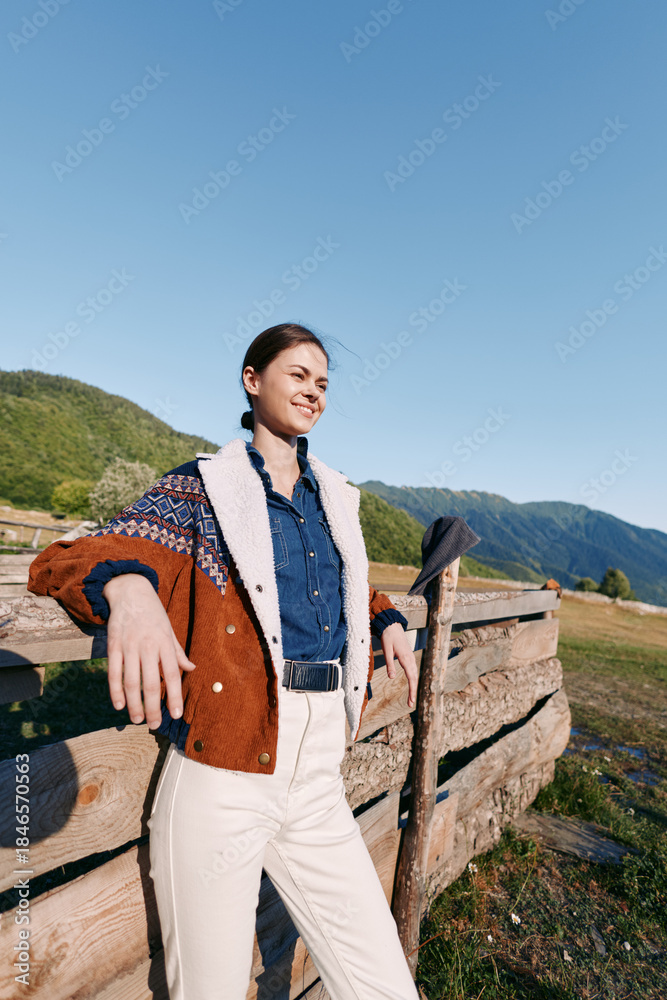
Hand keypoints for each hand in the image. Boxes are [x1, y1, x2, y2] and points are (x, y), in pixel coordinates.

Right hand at [103, 574, 196, 728]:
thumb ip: (178, 652)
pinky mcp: (113, 645)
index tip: (176, 714)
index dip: (174, 696)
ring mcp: (129, 646)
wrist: (129, 591)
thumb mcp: (169, 630)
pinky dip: (116, 691)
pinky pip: (114, 672)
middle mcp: (147, 646)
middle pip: (150, 683)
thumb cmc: (153, 613)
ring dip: (134, 704)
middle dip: (153, 707)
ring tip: (137, 720)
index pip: (171, 675)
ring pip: (131, 681)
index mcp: (164, 643)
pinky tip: (119, 705)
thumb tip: (191, 669)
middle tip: (155, 725)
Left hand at [380, 622, 418, 707]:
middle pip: (414, 678)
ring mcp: (411, 657)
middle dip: (413, 692)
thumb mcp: (386, 650)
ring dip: (413, 687)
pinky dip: (413, 680)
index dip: (412, 691)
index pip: (411, 678)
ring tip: (410, 699)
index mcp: (406, 658)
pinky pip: (413, 670)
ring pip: (414, 675)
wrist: (392, 625)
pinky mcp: (409, 656)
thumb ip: (389, 664)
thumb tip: (391, 678)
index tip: (411, 701)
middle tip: (410, 705)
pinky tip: (411, 685)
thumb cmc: (388, 637)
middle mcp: (410, 659)